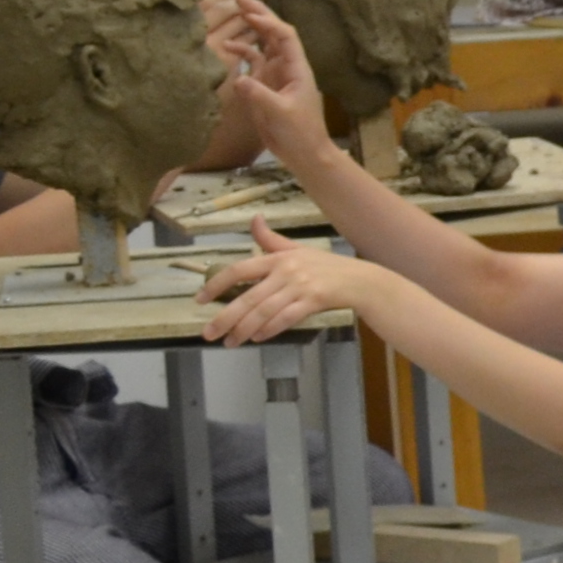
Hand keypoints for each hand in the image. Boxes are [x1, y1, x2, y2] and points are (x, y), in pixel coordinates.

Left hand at [202, 221, 378, 346]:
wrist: (362, 281)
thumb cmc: (328, 267)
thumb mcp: (298, 249)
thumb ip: (271, 239)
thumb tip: (254, 219)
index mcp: (278, 258)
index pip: (239, 270)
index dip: (216, 285)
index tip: (200, 300)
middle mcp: (286, 271)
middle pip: (247, 297)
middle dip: (225, 318)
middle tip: (209, 334)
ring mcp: (301, 286)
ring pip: (264, 312)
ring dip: (243, 329)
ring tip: (230, 342)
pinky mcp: (314, 301)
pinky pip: (286, 318)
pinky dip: (269, 329)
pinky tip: (257, 338)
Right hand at [207, 0, 333, 165]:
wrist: (304, 153)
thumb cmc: (299, 133)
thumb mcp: (280, 113)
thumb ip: (259, 96)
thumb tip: (239, 78)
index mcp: (297, 68)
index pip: (285, 36)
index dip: (269, 23)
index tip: (250, 15)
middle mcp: (287, 66)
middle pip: (274, 33)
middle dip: (259, 14)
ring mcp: (276, 75)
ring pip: (263, 45)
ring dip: (250, 30)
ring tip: (233, 13)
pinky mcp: (265, 86)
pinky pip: (253, 63)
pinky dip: (241, 53)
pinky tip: (226, 47)